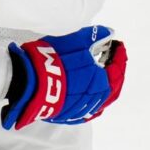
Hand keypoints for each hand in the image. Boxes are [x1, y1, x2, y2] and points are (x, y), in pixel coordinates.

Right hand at [2, 26, 126, 128]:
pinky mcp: (69, 116)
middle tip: (113, 59)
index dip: (120, 54)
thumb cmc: (54, 60)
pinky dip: (93, 99)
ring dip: (105, 85)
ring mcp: (83, 110)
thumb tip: (109, 33)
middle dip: (116, 71)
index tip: (118, 45)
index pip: (118, 67)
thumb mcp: (76, 41)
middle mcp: (97, 99)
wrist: (30, 84)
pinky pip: (88, 109)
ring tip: (100, 74)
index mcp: (102, 82)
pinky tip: (88, 94)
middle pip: (114, 85)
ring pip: (102, 99)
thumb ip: (95, 36)